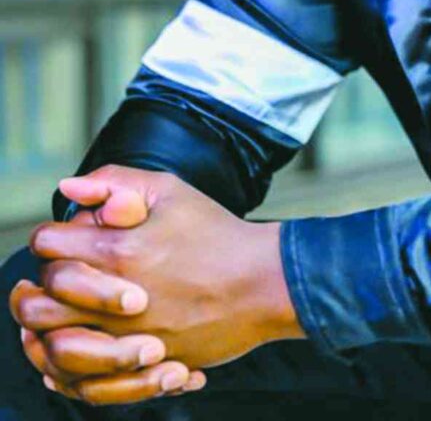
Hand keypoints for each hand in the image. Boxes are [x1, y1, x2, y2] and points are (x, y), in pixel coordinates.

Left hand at [14, 166, 302, 393]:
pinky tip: (71, 354)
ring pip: (55, 349)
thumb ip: (116, 181)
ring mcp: (128, 338)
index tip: (63, 239)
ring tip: (50, 321)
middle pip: (39, 304)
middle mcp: (115, 299)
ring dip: (44, 333)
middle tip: (40, 283)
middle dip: (33, 290)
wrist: (263, 282)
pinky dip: (68, 372)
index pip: (49, 246)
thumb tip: (69, 188)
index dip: (49, 239)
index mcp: (119, 250)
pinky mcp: (144, 368)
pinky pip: (86, 384)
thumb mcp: (170, 191)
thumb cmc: (217, 233)